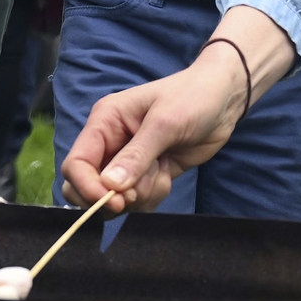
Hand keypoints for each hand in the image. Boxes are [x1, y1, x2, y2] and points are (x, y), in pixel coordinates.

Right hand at [60, 40, 249, 212]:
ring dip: (141, 195)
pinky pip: (138, 200)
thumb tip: (109, 187)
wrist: (224, 100)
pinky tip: (168, 173)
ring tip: (162, 171)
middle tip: (140, 191)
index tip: (116, 202)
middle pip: (88, 187)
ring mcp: (127, 161)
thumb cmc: (192, 98)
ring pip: (115, 198)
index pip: (76, 164)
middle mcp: (110, 143)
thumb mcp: (164, 123)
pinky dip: (153, 195)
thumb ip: (136, 155)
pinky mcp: (145, 175)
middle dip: (114, 197)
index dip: (88, 188)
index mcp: (104, 122)